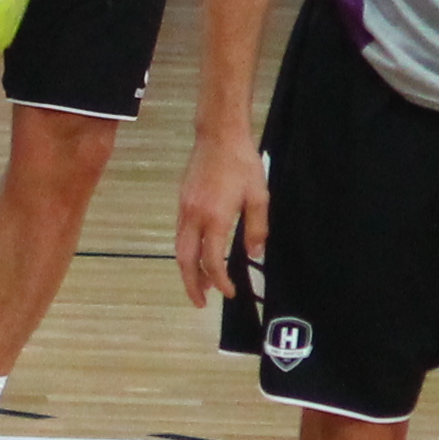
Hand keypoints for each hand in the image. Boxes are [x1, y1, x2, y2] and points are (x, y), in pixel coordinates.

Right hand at [174, 136, 267, 309]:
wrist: (218, 136)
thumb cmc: (242, 164)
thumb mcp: (259, 196)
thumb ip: (257, 228)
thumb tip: (255, 255)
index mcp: (215, 218)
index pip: (212, 260)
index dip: (220, 281)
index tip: (230, 293)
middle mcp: (194, 217)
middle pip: (186, 260)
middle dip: (192, 285)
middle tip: (200, 303)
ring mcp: (184, 209)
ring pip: (179, 248)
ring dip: (188, 270)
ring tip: (200, 285)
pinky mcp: (182, 202)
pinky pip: (180, 235)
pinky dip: (186, 252)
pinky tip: (198, 255)